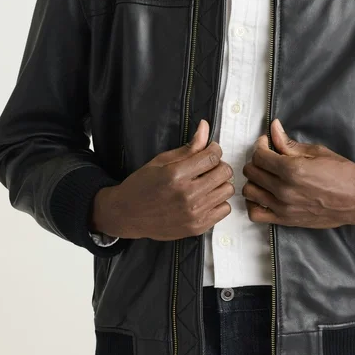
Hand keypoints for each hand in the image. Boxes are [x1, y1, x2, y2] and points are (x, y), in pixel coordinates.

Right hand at [90, 119, 234, 240]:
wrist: (127, 214)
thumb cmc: (142, 185)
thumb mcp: (162, 160)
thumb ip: (188, 147)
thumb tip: (205, 127)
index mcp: (176, 175)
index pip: (213, 157)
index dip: (215, 150)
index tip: (211, 150)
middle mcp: (187, 195)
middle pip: (224, 172)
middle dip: (218, 165)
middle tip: (208, 166)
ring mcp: (194, 213)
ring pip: (227, 190)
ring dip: (220, 183)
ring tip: (206, 182)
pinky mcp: (197, 227)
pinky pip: (225, 209)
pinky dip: (219, 201)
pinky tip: (206, 198)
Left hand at [242, 119, 354, 227]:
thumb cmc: (343, 174)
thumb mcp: (318, 152)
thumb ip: (290, 143)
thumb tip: (273, 128)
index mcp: (291, 170)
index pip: (259, 155)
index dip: (260, 145)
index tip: (267, 142)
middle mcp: (284, 190)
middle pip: (252, 171)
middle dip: (258, 160)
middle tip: (268, 156)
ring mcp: (283, 207)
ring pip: (249, 191)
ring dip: (255, 180)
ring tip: (266, 174)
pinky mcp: (286, 220)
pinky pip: (256, 213)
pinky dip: (254, 203)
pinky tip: (264, 194)